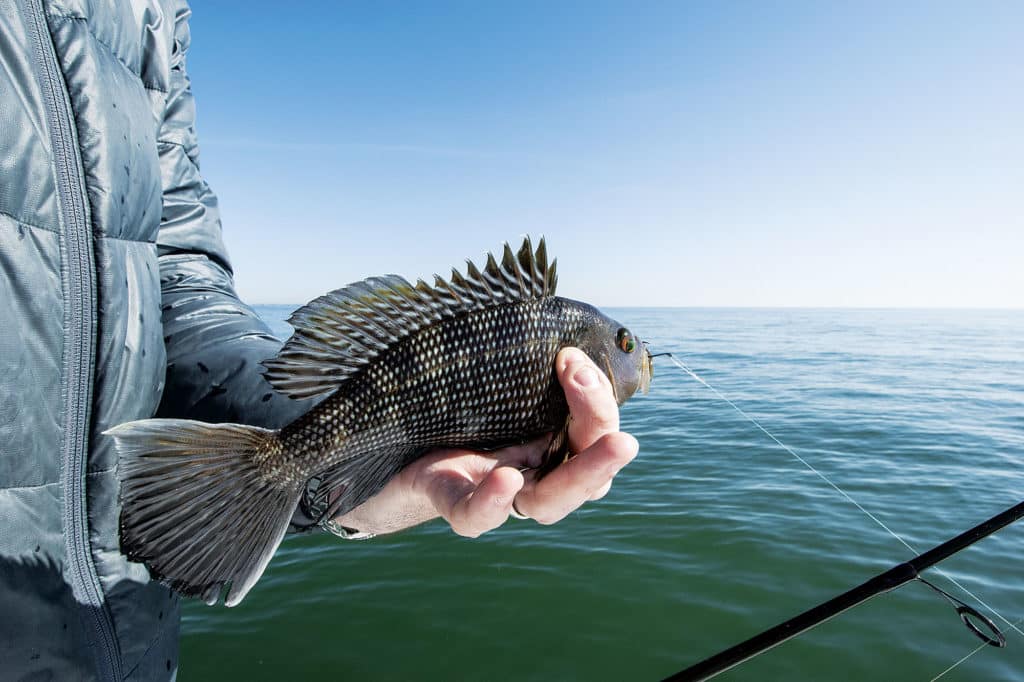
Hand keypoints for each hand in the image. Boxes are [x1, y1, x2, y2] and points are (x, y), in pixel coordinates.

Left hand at [332, 347, 638, 535]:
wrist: (384, 445)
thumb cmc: (447, 401)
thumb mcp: (490, 376)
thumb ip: (520, 354)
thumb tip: (533, 290)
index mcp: (549, 440)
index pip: (591, 431)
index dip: (596, 400)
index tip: (572, 355)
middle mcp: (533, 472)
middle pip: (586, 478)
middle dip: (604, 452)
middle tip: (624, 438)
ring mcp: (495, 492)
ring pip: (548, 503)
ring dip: (581, 479)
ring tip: (608, 450)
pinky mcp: (451, 502)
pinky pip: (476, 515)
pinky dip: (492, 500)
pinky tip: (505, 478)